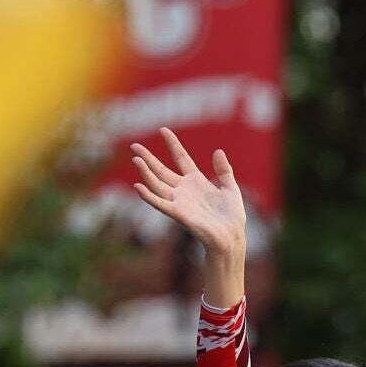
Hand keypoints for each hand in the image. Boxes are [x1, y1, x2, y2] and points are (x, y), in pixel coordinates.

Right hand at [130, 127, 246, 256]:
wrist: (231, 237)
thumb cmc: (231, 216)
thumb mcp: (230, 188)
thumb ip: (223, 170)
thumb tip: (218, 150)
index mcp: (196, 181)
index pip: (181, 158)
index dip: (173, 144)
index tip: (163, 129)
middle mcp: (184, 190)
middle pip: (162, 170)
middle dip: (148, 158)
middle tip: (134, 146)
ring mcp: (179, 201)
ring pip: (157, 184)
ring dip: (146, 173)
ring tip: (136, 159)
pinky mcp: (178, 213)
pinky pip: (160, 203)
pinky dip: (148, 196)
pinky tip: (138, 186)